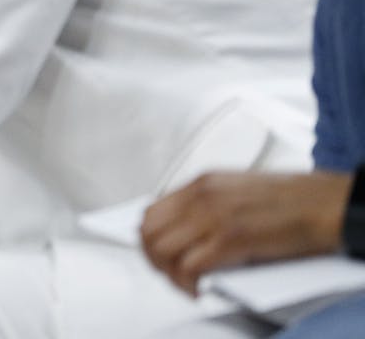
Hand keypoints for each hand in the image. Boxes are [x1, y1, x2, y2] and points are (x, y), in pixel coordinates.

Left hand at [141, 170, 350, 294]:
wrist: (323, 204)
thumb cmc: (291, 200)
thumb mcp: (237, 189)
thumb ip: (208, 203)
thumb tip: (188, 228)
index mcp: (202, 183)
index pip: (152, 211)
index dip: (150, 238)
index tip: (158, 254)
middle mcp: (200, 197)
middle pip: (149, 232)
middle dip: (154, 259)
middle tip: (169, 274)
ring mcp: (212, 217)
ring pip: (162, 250)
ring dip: (168, 274)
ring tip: (184, 284)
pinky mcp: (229, 240)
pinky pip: (188, 267)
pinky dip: (187, 283)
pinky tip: (197, 290)